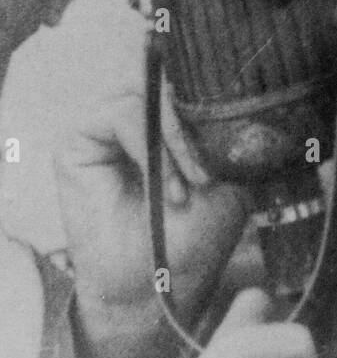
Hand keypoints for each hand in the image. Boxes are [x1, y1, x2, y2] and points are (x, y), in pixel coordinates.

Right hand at [58, 73, 250, 329]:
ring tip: (193, 184)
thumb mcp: (226, 175)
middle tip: (212, 168)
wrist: (155, 285)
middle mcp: (135, 112)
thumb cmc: (193, 235)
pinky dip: (153, 145)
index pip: (188, 73)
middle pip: (168, 72)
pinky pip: (123, 113)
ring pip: (148, 90)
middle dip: (198, 117)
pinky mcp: (77, 138)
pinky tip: (169, 185)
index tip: (239, 134)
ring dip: (178, 138)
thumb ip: (221, 128)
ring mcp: (104, 122)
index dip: (215, 92)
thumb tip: (224, 84)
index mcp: (168, 116)